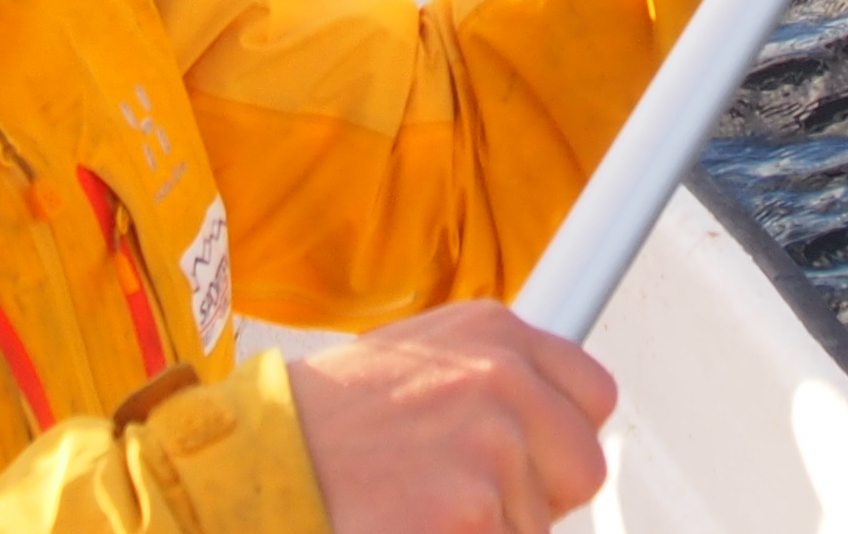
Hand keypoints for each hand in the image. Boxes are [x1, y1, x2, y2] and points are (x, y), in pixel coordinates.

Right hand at [290, 301, 618, 533]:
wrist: (256, 463)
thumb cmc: (318, 423)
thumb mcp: (414, 362)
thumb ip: (486, 380)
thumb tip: (541, 418)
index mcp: (492, 333)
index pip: (592, 394)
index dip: (559, 439)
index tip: (534, 457)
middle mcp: (501, 378)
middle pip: (582, 465)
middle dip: (538, 495)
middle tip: (468, 498)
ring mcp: (491, 445)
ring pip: (536, 523)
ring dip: (487, 527)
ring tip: (416, 506)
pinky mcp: (472, 511)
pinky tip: (409, 525)